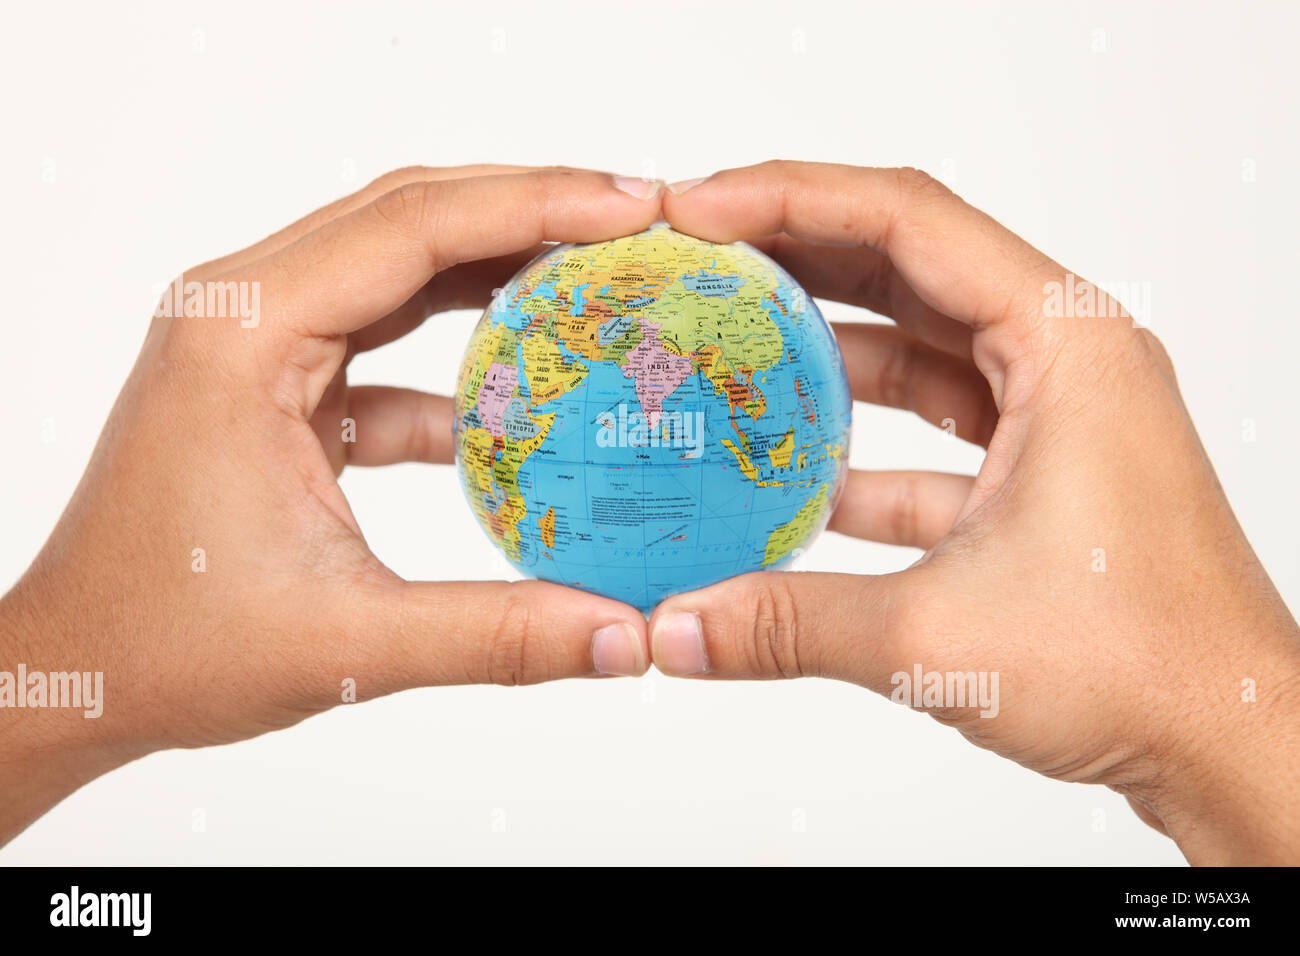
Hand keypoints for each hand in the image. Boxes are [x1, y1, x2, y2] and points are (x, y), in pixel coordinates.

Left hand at [0, 166, 662, 843]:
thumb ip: (498, 634)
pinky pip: (384, 340)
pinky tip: (527, 391)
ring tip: (599, 273)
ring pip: (397, 265)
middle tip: (637, 222)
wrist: (76, 670)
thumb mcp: (345, 642)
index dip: (532, 204)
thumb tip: (628, 634)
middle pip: (408, 216)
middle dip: (528, 209)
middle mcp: (244, 312)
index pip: (410, 228)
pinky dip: (458, 355)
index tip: (631, 209)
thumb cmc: (166, 645)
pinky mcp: (276, 384)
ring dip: (496, 265)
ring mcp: (257, 343)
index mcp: (244, 337)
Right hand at [652, 161, 1299, 863]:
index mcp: (1066, 347)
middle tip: (700, 256)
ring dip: (825, 348)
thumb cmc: (1150, 666)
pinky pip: (931, 433)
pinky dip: (859, 442)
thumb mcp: (939, 637)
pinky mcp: (1039, 477)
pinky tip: (786, 468)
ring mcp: (1056, 418)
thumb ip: (789, 624)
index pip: (910, 221)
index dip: (792, 199)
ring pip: (919, 348)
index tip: (701, 210)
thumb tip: (677, 626)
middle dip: (798, 254)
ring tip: (729, 342)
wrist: (1233, 744)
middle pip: (910, 265)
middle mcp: (1066, 361)